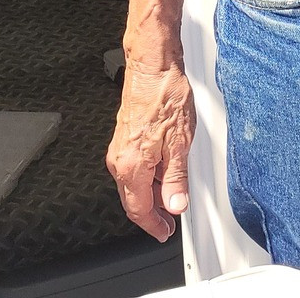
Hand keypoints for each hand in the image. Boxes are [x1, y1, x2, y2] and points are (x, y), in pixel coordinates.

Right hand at [106, 59, 195, 241]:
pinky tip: (161, 174)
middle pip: (133, 199)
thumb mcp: (180, 141)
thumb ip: (177, 178)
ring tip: (170, 198)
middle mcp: (120, 160)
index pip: (139, 208)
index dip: (153, 225)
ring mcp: (119, 149)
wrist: (153, 67)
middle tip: (168, 222)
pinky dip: (146, 178)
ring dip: (150, 195)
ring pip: (132, 184)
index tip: (164, 232)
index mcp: (132, 165)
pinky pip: (132, 169)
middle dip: (151, 214)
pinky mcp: (123, 138)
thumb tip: (176, 203)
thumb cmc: (165, 95)